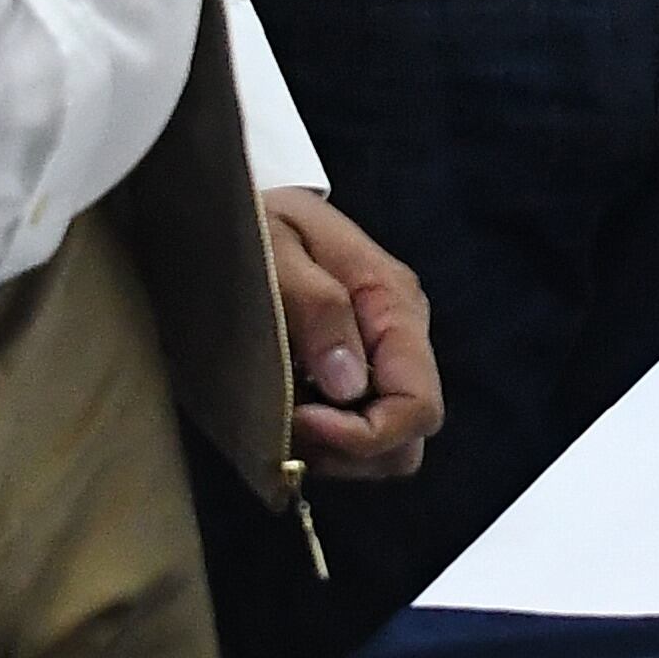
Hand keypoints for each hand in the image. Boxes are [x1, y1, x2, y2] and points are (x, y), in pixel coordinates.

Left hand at [261, 185, 439, 479]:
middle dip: (352, 452)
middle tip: (288, 430)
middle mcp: (398, 336)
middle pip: (410, 436)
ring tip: (282, 426)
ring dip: (336, 454)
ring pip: (387, 448)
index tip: (301, 420)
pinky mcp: (349, 371)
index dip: (365, 434)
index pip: (417, 404)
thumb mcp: (275, 246)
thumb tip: (349, 385)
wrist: (240, 203)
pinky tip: (283, 417)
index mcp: (392, 303)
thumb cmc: (254, 216)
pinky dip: (324, 444)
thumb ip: (316, 306)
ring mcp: (377, 356)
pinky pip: (356, 432)